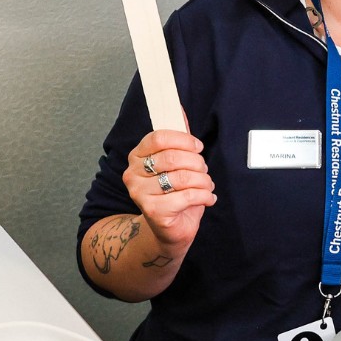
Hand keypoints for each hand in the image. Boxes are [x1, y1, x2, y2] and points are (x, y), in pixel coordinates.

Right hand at [123, 129, 216, 250]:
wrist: (168, 229)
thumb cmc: (174, 193)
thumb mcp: (177, 163)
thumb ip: (178, 139)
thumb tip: (180, 110)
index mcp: (137, 156)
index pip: (158, 138)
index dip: (183, 140)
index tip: (198, 147)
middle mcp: (132, 174)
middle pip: (172, 157)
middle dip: (197, 162)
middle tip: (204, 170)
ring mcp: (140, 193)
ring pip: (182, 177)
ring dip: (203, 180)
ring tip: (207, 185)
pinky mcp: (153, 211)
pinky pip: (188, 196)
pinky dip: (205, 196)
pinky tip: (208, 198)